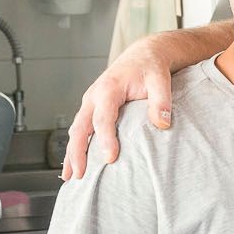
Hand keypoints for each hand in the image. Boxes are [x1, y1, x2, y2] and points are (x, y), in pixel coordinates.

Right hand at [62, 45, 173, 179]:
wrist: (143, 56)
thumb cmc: (150, 68)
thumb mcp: (160, 80)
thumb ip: (162, 101)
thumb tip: (163, 124)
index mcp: (109, 88)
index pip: (104, 118)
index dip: (106, 139)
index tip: (110, 159)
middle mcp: (94, 96)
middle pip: (80, 127)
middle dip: (77, 152)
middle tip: (80, 175)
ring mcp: (90, 103)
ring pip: (75, 130)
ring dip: (71, 153)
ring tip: (70, 177)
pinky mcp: (91, 109)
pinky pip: (79, 130)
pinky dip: (75, 148)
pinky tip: (74, 165)